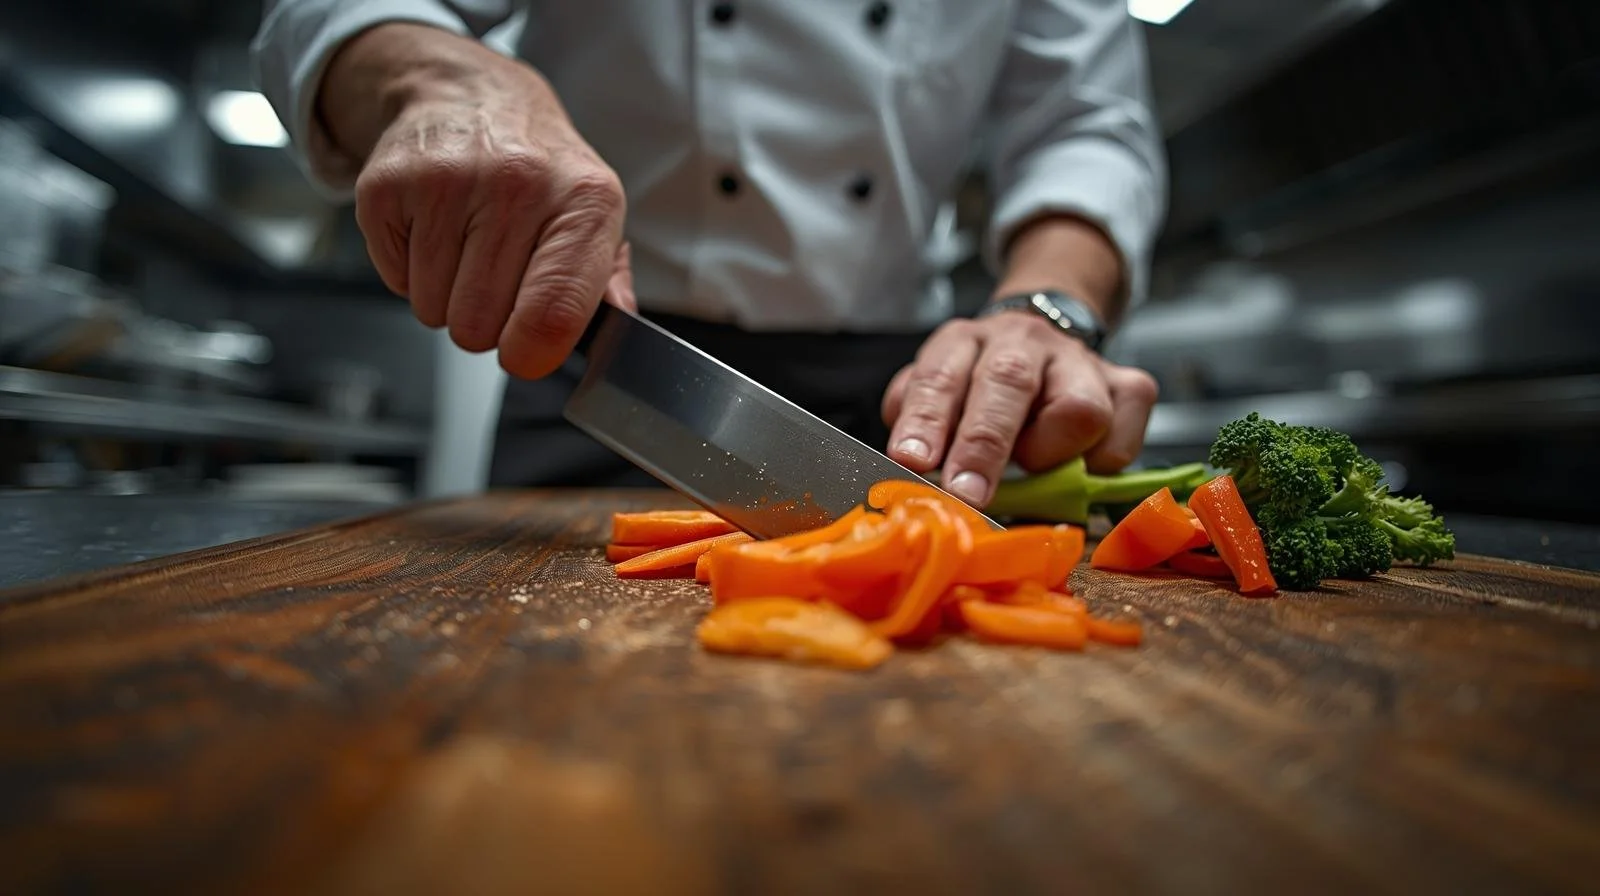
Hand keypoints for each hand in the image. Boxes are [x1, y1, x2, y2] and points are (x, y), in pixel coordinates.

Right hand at [323, 24, 632, 378]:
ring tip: (466, 248)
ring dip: (447, 297)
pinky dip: (411, 272)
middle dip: (485, 323)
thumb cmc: (539, 170)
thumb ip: (606, 284)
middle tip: (495, 278)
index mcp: (585, 199)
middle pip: (480, 326)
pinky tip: (434, 230)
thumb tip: (615, 333)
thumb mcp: (595, 214)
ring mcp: (446, 180)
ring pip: (433, 310)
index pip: (551, 314)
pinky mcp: (387, 186)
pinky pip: (395, 282)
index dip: (530, 353)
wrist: (472, 97)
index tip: (524, 352)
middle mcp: (517, 183)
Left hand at [881, 312, 1159, 506]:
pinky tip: (1075, 463)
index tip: (913, 461)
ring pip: (1081, 411)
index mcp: (965, 342)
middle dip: (985, 444)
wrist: (1046, 343)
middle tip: (967, 492)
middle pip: (1009, 382)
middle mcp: (1023, 341)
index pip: (941, 376)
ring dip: (1050, 454)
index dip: (926, 421)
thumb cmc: (981, 387)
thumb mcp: (940, 398)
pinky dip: (1095, 467)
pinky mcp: (1130, 387)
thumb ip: (925, 426)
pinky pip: (1118, 443)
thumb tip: (917, 469)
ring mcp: (1081, 361)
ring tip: (1032, 464)